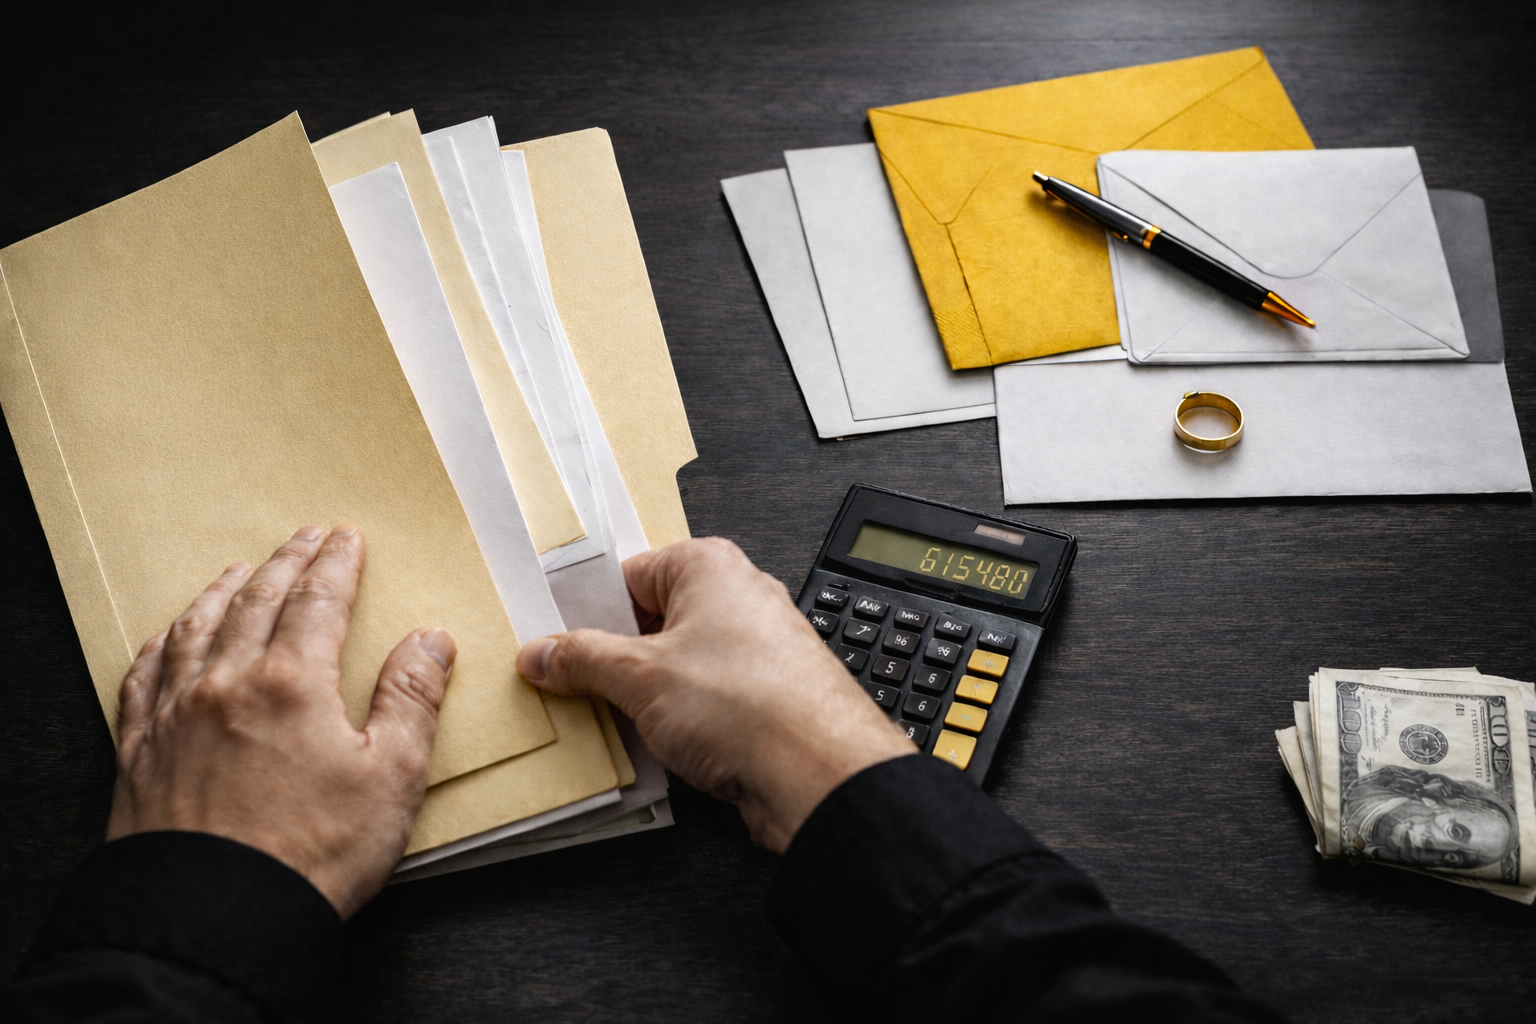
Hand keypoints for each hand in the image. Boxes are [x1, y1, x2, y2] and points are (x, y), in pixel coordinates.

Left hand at [106, 525, 456, 917]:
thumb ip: (410, 701)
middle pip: (256, 600)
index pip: (316, 601)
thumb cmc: (311, 854)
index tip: (346, 538)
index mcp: (291, 683)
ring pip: (196, 627)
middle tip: (305, 537)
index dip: (335, 564)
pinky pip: (144, 674)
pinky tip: (172, 636)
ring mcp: (175, 714)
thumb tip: (429, 641)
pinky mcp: (140, 751)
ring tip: (240, 570)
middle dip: (286, 562)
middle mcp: (226, 683)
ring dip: (223, 590)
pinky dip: (163, 642)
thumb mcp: (392, 778)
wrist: (217, 919)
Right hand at [517, 538, 913, 851]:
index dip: (586, 611)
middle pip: (650, 623)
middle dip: (610, 658)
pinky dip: (672, 721)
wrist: (819, 774)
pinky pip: (700, 702)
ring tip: (606, 720)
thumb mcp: (640, 677)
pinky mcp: (761, 699)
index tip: (552, 641)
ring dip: (639, 697)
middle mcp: (737, 600)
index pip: (627, 575)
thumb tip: (546, 652)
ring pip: (674, 667)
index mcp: (708, 567)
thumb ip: (584, 660)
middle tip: (567, 684)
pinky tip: (649, 747)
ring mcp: (753, 652)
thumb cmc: (752, 705)